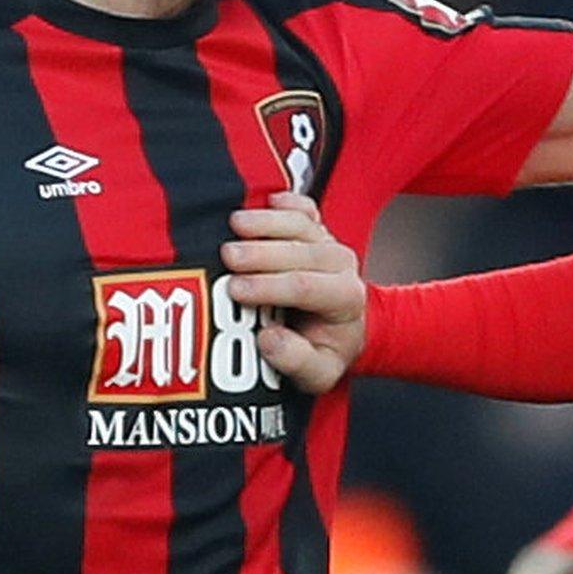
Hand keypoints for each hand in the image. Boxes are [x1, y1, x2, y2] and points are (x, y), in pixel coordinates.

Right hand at [223, 192, 365, 393]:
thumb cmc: (324, 350)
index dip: (270, 287)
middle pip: (301, 252)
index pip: (306, 288)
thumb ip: (296, 361)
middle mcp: (342, 266)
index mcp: (345, 300)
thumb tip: (268, 339)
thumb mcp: (317, 374)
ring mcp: (330, 243)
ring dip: (267, 222)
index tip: (236, 290)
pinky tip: (266, 199)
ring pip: (301, 225)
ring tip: (234, 224)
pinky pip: (305, 208)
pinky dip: (286, 202)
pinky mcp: (318, 230)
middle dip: (262, 253)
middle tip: (226, 256)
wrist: (344, 328)